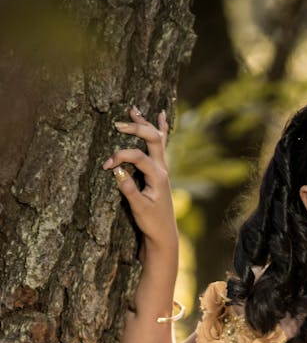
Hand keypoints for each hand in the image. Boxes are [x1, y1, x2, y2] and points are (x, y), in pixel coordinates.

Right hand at [103, 106, 176, 246]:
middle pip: (152, 139)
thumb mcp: (139, 208)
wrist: (164, 234)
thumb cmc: (152, 223)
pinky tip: (162, 116)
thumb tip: (117, 172)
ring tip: (133, 109)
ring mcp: (162, 169)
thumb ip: (129, 189)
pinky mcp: (159, 171)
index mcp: (158, 176)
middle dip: (135, 128)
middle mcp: (162, 169)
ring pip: (156, 139)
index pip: (138, 156)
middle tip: (118, 124)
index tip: (106, 166)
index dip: (120, 157)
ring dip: (144, 123)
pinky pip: (161, 145)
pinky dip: (160, 129)